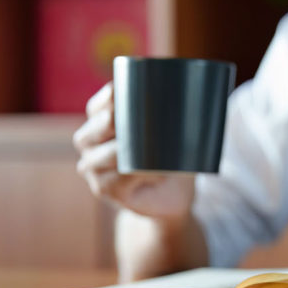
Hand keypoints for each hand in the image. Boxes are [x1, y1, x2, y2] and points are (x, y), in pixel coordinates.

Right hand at [73, 83, 194, 219]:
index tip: (142, 92)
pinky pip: (118, 179)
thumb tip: (199, 89)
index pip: (102, 103)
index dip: (117, 95)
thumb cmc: (172, 157)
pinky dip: (139, 175)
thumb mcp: (172, 131)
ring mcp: (92, 166)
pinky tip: (155, 174)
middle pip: (104, 123)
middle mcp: (89, 140)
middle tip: (157, 122)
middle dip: (127, 119)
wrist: (171, 198)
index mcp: (100, 119)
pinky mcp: (104, 189)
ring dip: (135, 151)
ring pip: (109, 152)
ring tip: (158, 152)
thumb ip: (176, 111)